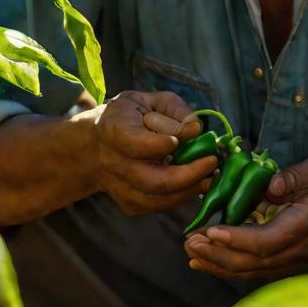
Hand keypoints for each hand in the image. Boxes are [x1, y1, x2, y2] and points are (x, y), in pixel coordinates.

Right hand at [91, 90, 216, 215]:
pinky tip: (195, 185)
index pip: (139, 144)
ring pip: (157, 200)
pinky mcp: (127, 204)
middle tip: (212, 163)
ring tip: (210, 177)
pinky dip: (179, 198)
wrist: (95, 145)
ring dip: (189, 191)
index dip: (163, 144)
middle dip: (188, 175)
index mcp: (114, 130)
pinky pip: (157, 207)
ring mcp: (118, 188)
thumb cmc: (129, 116)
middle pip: (153, 180)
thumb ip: (174, 110)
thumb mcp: (149, 100)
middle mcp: (112, 163)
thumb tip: (196, 130)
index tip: (184, 137)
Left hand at [183, 157, 307, 278]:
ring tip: (192, 253)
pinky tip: (212, 260)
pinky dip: (233, 266)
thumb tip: (268, 186)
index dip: (237, 239)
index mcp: (307, 224)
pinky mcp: (291, 259)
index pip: (267, 240)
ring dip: (221, 264)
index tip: (210, 230)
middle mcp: (301, 249)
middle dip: (219, 254)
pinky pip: (259, 268)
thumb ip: (294, 177)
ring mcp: (297, 258)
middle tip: (189, 241)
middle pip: (255, 261)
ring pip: (254, 270)